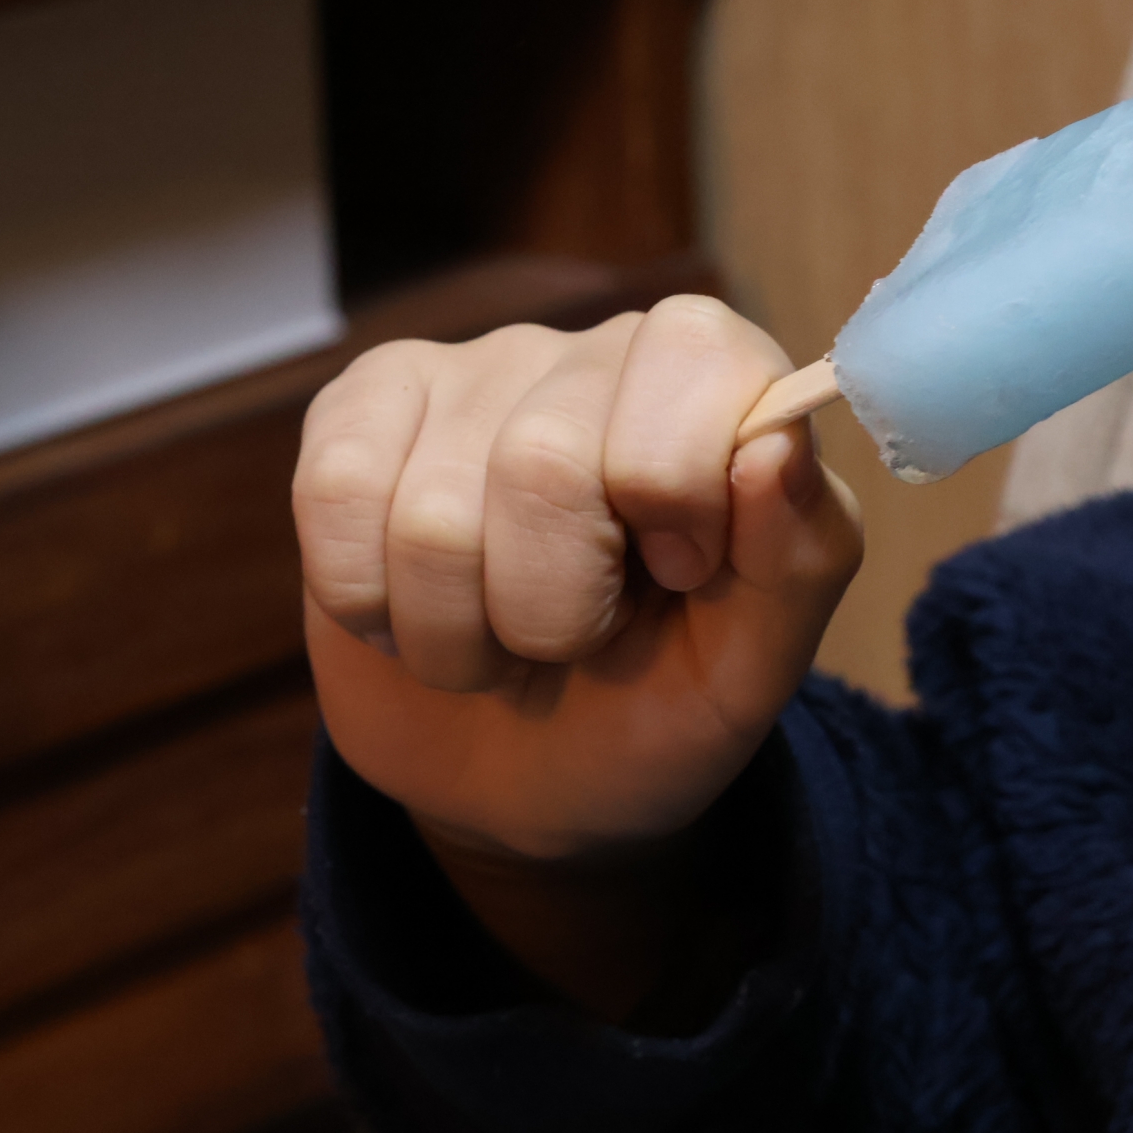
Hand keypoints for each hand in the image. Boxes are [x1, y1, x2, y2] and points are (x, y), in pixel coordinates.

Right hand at [293, 297, 862, 863]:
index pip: (693, 355)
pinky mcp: (361, 415)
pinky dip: (372, 603)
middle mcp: (594, 354)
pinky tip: (414, 611)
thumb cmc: (660, 705)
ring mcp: (470, 374)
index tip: (681, 574)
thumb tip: (775, 447)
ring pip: (430, 511)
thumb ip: (799, 557)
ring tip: (499, 640)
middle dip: (554, 610)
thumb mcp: (755, 666)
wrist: (529, 779)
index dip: (676, 490)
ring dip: (462, 633)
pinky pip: (333, 495)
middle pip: (542, 465)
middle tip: (574, 640)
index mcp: (715, 389)